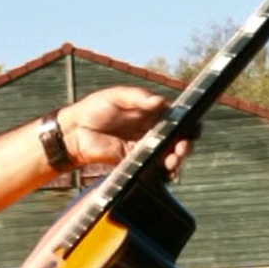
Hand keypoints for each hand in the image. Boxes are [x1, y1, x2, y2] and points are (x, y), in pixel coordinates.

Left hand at [58, 87, 197, 175]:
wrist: (76, 131)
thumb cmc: (96, 107)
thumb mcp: (117, 96)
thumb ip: (138, 97)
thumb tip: (159, 101)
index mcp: (152, 110)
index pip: (177, 116)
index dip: (189, 122)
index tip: (192, 128)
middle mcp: (153, 128)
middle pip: (178, 138)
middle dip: (185, 144)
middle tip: (181, 148)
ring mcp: (146, 146)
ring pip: (169, 154)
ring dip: (176, 159)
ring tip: (172, 162)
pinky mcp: (136, 160)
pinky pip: (154, 167)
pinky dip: (163, 171)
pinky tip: (166, 172)